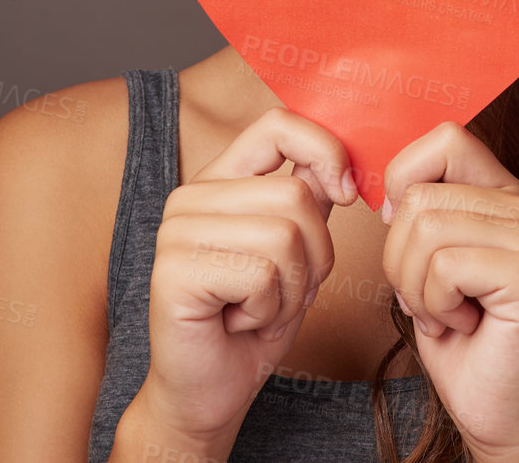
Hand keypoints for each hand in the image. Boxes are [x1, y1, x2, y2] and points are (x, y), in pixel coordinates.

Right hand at [133, 105, 356, 449]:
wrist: (207, 394)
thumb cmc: (252, 323)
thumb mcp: (296, 253)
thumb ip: (309, 202)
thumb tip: (340, 164)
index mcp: (220, 181)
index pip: (278, 126)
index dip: (324, 151)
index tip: (344, 193)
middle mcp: (191, 197)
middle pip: (295, 194)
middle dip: (314, 256)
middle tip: (283, 291)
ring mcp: (176, 230)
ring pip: (284, 235)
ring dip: (293, 289)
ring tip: (260, 308)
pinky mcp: (174, 270)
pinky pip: (262, 274)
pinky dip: (268, 309)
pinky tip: (239, 322)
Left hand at [380, 121, 518, 459]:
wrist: (496, 407)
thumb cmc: (455, 334)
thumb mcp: (423, 259)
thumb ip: (416, 210)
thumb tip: (385, 189)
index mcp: (502, 193)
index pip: (444, 138)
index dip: (404, 181)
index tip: (405, 233)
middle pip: (419, 195)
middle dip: (400, 258)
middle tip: (432, 298)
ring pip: (424, 230)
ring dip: (415, 287)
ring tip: (447, 313)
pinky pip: (443, 266)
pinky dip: (433, 305)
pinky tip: (463, 324)